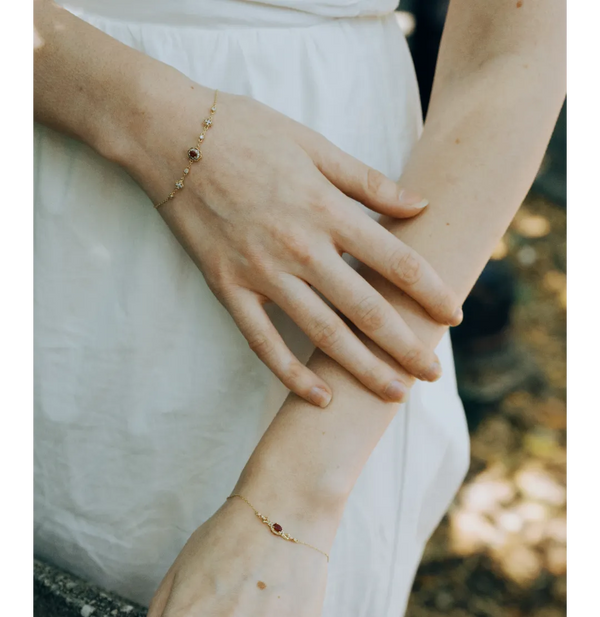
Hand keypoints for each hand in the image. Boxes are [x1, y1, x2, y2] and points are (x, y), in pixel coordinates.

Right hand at [120, 74, 461, 405]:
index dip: (430, 292)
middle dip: (405, 345)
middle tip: (432, 373)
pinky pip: (263, 342)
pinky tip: (320, 397)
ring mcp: (262, 273)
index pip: (396, 262)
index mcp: (327, 211)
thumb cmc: (247, 132)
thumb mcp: (314, 145)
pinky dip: (291, 374)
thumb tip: (420, 205)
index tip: (453, 316)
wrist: (172, 136)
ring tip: (393, 395)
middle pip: (367, 309)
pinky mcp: (229, 289)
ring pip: (323, 334)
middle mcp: (300, 248)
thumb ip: (368, 182)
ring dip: (362, 368)